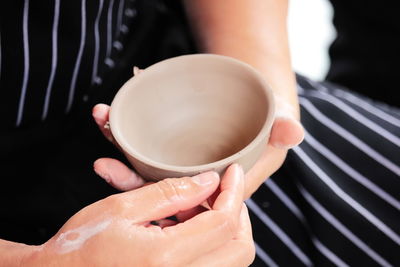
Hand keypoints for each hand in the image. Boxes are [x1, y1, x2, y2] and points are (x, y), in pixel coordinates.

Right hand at [23, 165, 254, 266]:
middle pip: (240, 249)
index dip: (234, 192)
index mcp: (166, 258)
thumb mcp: (121, 208)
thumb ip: (170, 193)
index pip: (224, 222)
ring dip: (226, 230)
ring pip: (231, 262)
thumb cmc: (80, 246)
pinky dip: (212, 245)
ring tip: (202, 207)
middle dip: (239, 214)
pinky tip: (190, 227)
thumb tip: (208, 182)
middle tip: (224, 191)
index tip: (232, 172)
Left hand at [92, 92, 302, 197]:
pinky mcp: (170, 144)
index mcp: (219, 187)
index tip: (133, 182)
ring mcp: (180, 163)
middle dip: (129, 178)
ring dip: (120, 150)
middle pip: (159, 190)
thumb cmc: (267, 115)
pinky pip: (142, 144)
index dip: (160, 199)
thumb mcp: (276, 120)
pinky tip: (108, 116)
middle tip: (106, 163)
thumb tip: (294, 132)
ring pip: (145, 167)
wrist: (253, 99)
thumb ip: (281, 128)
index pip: (188, 202)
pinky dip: (123, 133)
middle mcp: (196, 181)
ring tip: (103, 124)